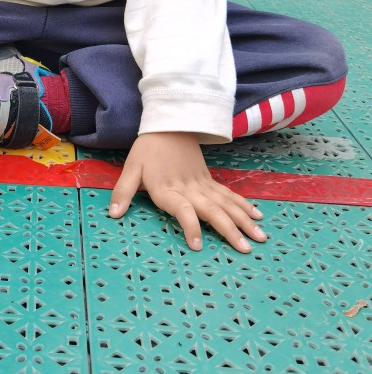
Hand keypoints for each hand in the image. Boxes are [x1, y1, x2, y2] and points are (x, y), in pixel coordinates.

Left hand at [108, 131, 266, 253]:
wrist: (169, 124)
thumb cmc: (148, 149)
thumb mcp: (131, 168)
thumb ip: (123, 191)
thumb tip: (113, 214)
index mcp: (168, 189)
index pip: (181, 209)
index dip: (190, 225)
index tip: (197, 245)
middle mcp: (189, 189)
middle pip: (213, 210)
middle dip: (230, 231)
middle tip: (246, 249)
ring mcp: (202, 184)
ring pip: (226, 204)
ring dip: (244, 221)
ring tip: (259, 237)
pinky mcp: (209, 180)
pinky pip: (228, 195)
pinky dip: (243, 206)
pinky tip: (256, 216)